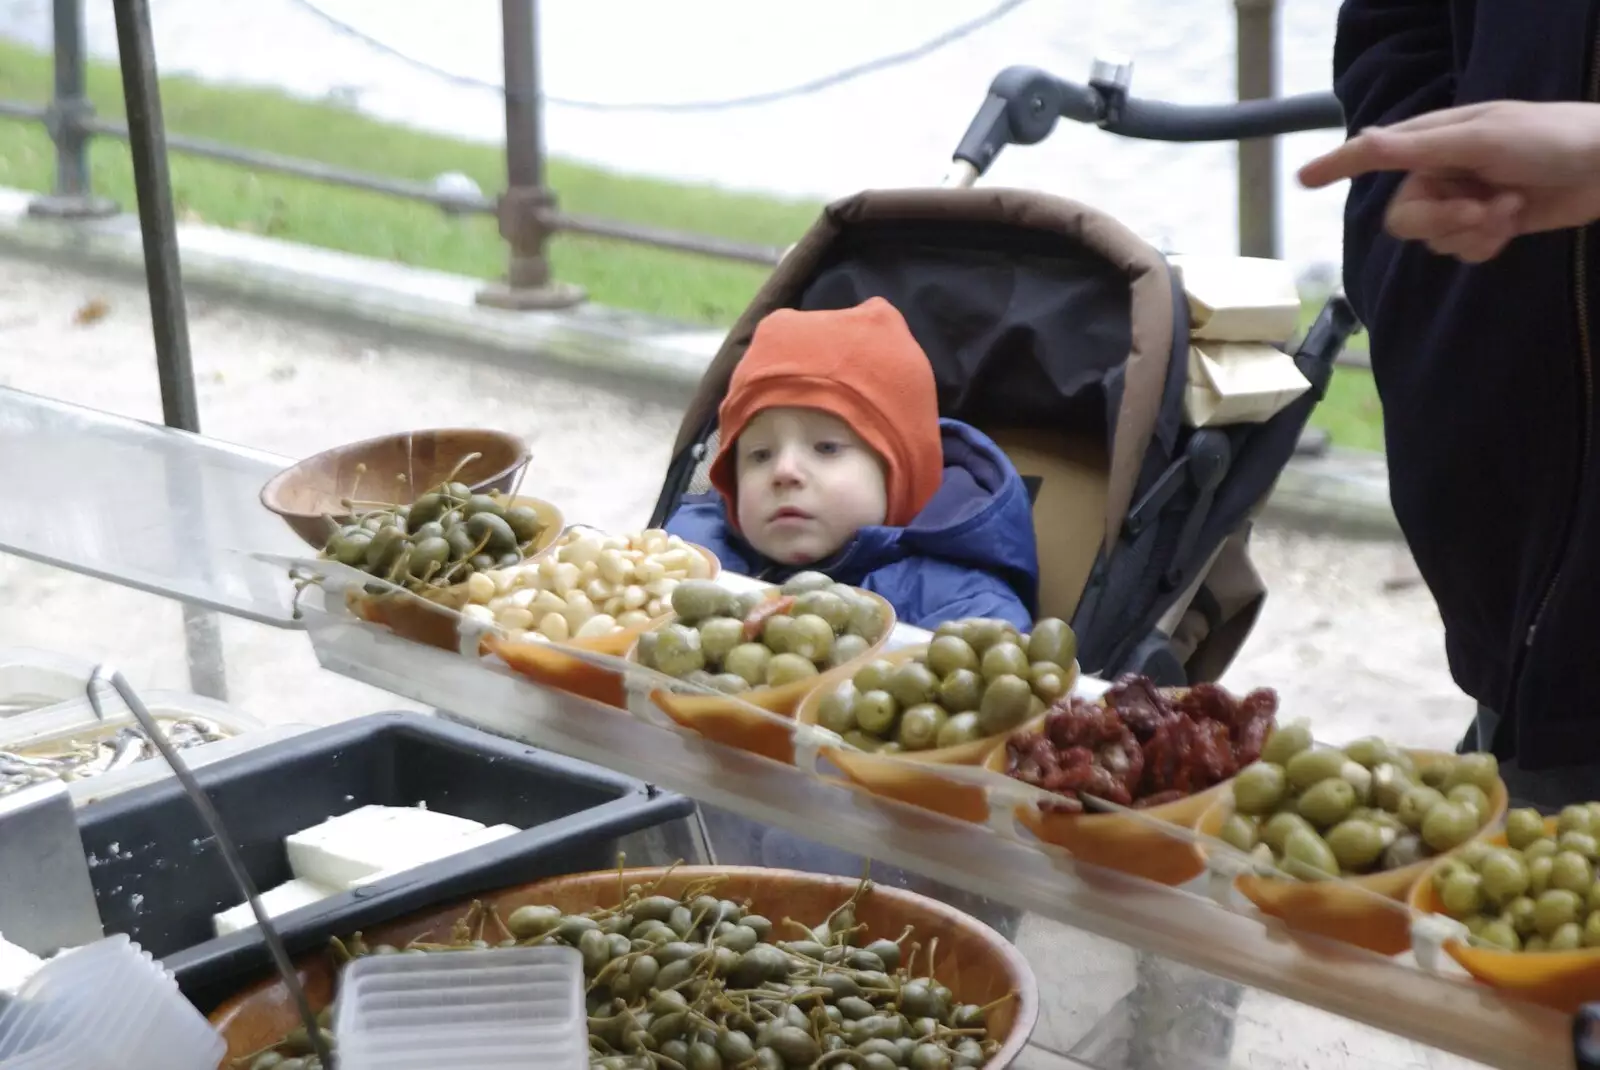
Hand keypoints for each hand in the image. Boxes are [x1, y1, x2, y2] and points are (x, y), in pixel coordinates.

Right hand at [1297, 101, 1599, 262]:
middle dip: (1439, 221)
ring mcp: (1461, 200)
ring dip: (1472, 231)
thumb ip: (1418, 148)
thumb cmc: (1550, 139)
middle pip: (1402, 216)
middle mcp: (1440, 171)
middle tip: (1477, 211)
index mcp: (1434, 140)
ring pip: (1432, 239)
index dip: (1337, 165)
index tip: (1301, 181)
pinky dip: (1486, 244)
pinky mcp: (1485, 225)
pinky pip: (1459, 251)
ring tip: (1510, 209)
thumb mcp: (1482, 138)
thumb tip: (1364, 140)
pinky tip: (1513, 223)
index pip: (1373, 153)